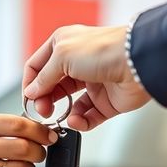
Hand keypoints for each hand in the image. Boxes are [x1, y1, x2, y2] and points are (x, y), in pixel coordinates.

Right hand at [22, 25, 151, 130]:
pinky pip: (87, 116)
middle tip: (42, 110)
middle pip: (51, 87)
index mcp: (64, 45)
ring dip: (61, 113)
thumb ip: (44, 76)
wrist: (138, 63)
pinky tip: (76, 121)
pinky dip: (80, 122)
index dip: (30, 83)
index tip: (28, 98)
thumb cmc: (104, 49)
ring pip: (69, 104)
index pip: (37, 66)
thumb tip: (32, 91)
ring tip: (57, 118)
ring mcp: (92, 83)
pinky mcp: (106, 101)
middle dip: (43, 100)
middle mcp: (77, 63)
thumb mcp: (62, 56)